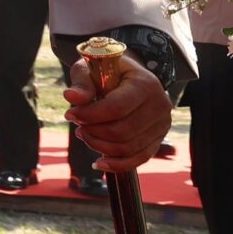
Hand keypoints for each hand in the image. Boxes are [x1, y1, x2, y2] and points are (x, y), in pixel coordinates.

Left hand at [64, 55, 174, 170]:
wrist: (129, 77)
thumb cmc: (107, 71)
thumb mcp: (92, 68)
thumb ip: (82, 83)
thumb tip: (71, 97)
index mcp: (145, 84)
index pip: (116, 108)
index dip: (89, 115)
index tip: (70, 114)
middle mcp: (160, 105)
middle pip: (121, 131)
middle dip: (93, 132)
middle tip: (77, 125)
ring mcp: (162, 124)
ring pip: (127, 148)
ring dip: (99, 146)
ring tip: (84, 134)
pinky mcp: (158, 139)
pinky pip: (138, 159)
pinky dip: (117, 164)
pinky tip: (98, 163)